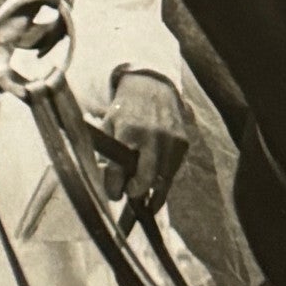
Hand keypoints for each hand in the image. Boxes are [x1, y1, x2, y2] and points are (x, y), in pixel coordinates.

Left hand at [101, 69, 189, 211]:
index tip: (113, 194)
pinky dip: (164, 179)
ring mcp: (170, 141)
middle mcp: (151, 137)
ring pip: (163, 180)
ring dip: (153, 191)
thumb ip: (105, 151)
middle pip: (146, 180)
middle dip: (136, 192)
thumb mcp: (108, 124)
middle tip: (130, 194)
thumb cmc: (125, 110)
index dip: (114, 188)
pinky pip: (174, 170)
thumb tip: (102, 180)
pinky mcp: (183, 143)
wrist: (152, 88)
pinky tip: (156, 183)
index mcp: (128, 132)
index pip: (118, 170)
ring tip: (144, 197)